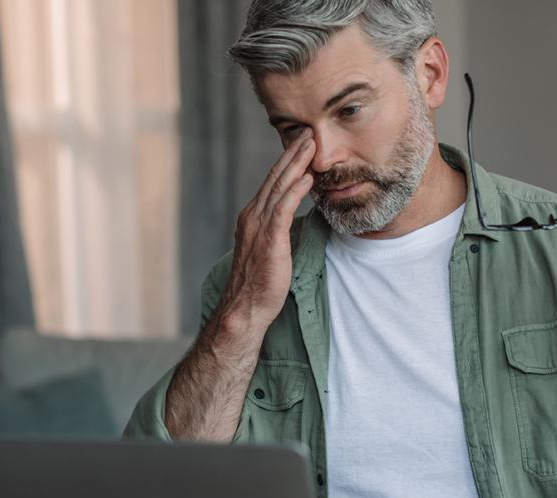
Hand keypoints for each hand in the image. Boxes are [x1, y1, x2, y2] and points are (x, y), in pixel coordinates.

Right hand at [218, 131, 316, 331]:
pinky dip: (294, 191)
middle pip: (275, 177)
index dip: (288, 161)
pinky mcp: (268, 240)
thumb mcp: (269, 248)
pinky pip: (283, 209)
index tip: (303, 144)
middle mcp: (253, 216)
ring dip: (296, 164)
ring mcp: (259, 226)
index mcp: (252, 216)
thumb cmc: (259, 283)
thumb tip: (291, 218)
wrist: (245, 308)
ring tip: (311, 145)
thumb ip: (277, 229)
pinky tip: (307, 178)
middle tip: (309, 132)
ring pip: (279, 187)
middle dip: (293, 153)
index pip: (272, 182)